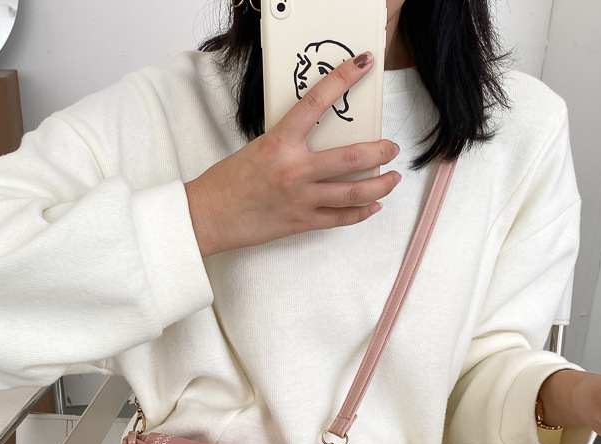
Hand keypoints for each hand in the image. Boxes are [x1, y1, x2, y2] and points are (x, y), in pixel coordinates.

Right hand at [185, 52, 400, 257]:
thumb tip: (317, 139)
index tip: (363, 65)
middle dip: (381, 149)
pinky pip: (341, 218)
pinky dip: (361, 212)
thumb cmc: (226, 183)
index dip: (344, 78)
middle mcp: (294, 171)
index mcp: (279, 143)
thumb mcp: (257, 149)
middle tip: (391, 146)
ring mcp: (301, 199)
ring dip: (381, 184)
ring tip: (392, 177)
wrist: (208, 217)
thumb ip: (288, 143)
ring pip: (355, 191)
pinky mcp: (302, 222)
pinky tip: (373, 205)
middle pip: (353, 156)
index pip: (317, 102)